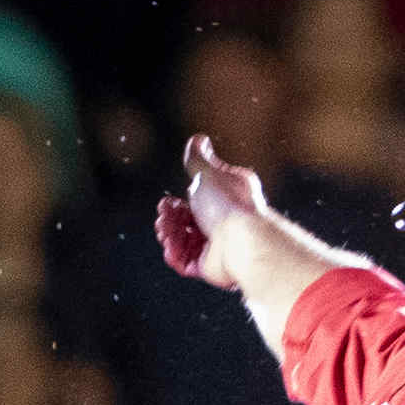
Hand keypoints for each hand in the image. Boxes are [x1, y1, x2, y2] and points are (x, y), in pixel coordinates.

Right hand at [155, 132, 288, 283]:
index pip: (199, 198)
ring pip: (184, 240)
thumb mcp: (207, 172)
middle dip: (170, 217)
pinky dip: (175, 253)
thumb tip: (197, 140)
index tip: (168, 201)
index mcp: (228, 197)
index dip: (179, 200)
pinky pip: (186, 260)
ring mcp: (218, 244)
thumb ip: (198, 158)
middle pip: (188, 220)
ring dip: (169, 234)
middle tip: (164, 215)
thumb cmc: (229, 205)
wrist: (241, 241)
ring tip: (165, 230)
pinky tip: (171, 246)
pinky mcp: (211, 264)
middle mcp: (224, 220)